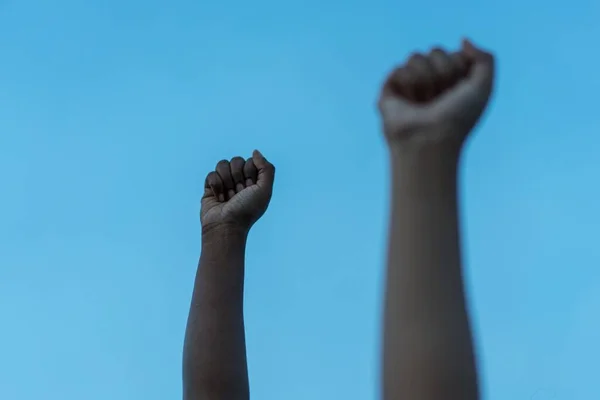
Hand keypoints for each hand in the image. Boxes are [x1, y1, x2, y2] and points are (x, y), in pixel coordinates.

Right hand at [201, 150, 274, 233]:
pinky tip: (218, 198)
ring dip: (225, 181)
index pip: (250, 161)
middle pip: (236, 161)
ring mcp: (224, 183)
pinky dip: (215, 185)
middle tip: (238, 193)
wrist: (226, 226)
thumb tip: (255, 151)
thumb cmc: (247, 210)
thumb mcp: (265, 190)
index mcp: (254, 181)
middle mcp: (240, 181)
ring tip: (227, 196)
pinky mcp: (210, 187)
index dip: (249, 173)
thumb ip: (266, 168)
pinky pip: (211, 174)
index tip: (250, 188)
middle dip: (237, 177)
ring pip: (222, 164)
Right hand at [378, 39, 494, 146]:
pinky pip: (398, 68)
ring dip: (423, 80)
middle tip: (439, 98)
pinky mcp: (390, 89)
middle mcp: (431, 82)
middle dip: (441, 73)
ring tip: (422, 102)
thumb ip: (485, 59)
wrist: (429, 139)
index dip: (458, 71)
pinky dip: (407, 85)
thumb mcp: (483, 88)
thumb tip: (462, 41)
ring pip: (416, 56)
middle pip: (436, 51)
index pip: (455, 54)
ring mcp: (410, 85)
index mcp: (452, 82)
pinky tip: (407, 103)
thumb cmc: (457, 119)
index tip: (458, 93)